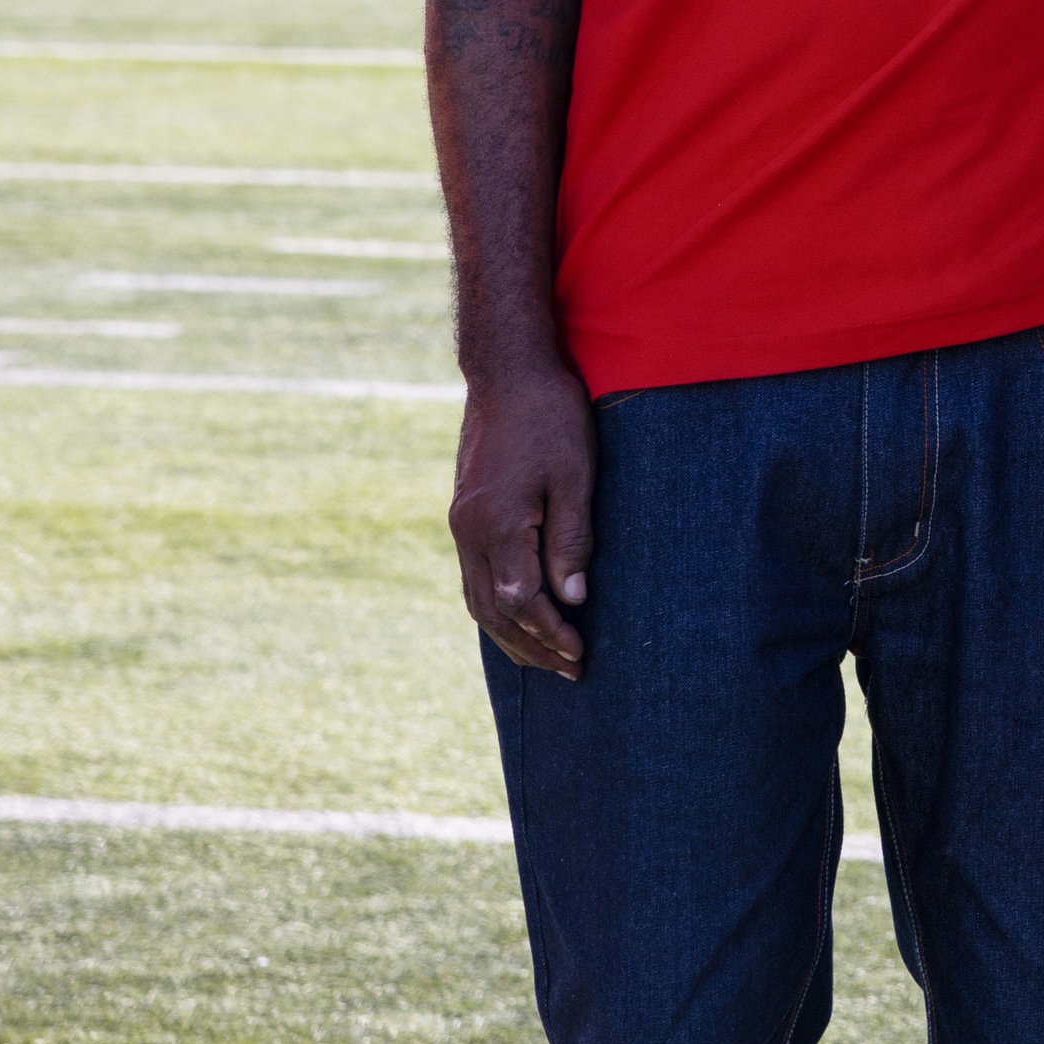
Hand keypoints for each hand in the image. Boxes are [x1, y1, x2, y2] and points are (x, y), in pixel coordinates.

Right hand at [450, 359, 594, 679]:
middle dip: (532, 646)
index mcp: (497, 526)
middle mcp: (470, 533)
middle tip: (571, 670)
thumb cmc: (551, 417)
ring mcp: (462, 525)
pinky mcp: (465, 516)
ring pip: (479, 600)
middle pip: (495, 611)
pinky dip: (496, 608)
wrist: (507, 373)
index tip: (581, 655)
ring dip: (511, 635)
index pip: (523, 602)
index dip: (552, 633)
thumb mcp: (576, 475)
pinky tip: (517, 619)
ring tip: (546, 658)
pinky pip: (474, 578)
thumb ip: (572, 539)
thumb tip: (573, 600)